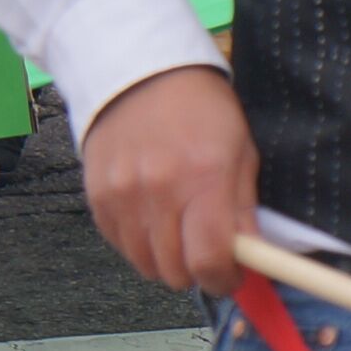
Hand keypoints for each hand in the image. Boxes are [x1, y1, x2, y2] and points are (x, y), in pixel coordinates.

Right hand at [80, 65, 260, 293]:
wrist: (140, 71)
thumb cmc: (200, 109)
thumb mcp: (240, 151)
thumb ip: (244, 210)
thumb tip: (253, 259)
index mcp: (204, 178)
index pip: (209, 260)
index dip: (224, 279)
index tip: (231, 275)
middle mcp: (159, 190)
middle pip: (175, 271)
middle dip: (196, 272)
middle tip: (205, 252)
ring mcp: (123, 194)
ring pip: (145, 264)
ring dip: (166, 260)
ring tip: (178, 234)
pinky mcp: (97, 196)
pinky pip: (119, 245)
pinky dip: (139, 244)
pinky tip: (152, 220)